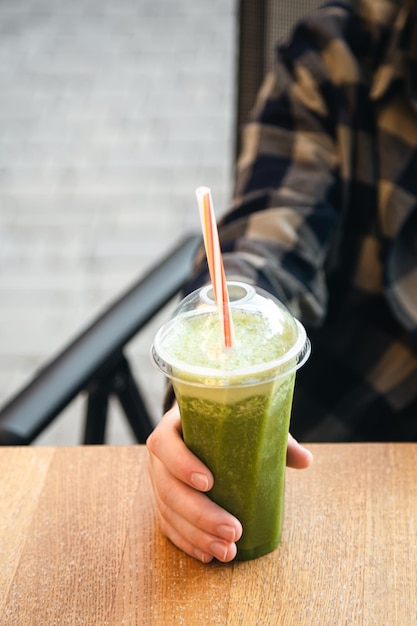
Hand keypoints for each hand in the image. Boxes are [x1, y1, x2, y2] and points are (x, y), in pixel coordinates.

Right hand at [146, 403, 312, 562]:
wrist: (202, 427)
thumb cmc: (225, 423)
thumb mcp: (246, 422)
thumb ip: (273, 438)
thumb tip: (306, 460)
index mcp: (172, 428)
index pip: (165, 444)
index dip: (182, 464)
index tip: (209, 482)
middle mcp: (159, 456)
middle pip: (168, 488)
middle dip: (200, 515)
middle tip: (233, 531)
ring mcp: (158, 481)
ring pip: (168, 512)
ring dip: (197, 535)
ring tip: (227, 551)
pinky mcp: (163, 502)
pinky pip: (168, 526)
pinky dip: (188, 542)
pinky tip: (208, 555)